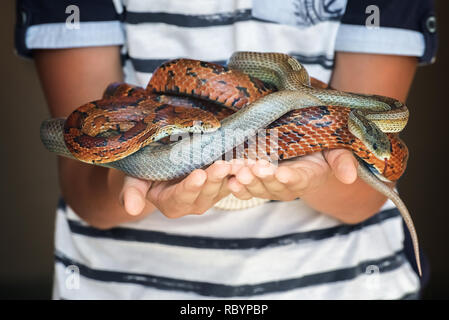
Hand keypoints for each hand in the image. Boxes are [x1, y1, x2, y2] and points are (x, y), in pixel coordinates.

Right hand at [119, 161, 231, 217]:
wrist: (161, 162)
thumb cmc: (144, 172)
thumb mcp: (133, 180)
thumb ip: (131, 194)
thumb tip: (131, 209)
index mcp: (171, 205)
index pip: (181, 197)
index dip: (190, 187)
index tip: (198, 175)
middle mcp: (193, 204)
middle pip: (206, 195)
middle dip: (214, 180)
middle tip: (222, 165)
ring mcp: (210, 195)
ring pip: (223, 188)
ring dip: (230, 176)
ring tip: (236, 161)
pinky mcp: (223, 184)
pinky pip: (233, 180)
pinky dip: (239, 171)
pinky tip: (245, 159)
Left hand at [227, 149, 357, 200]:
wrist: (300, 146)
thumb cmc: (319, 146)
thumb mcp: (334, 149)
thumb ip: (341, 161)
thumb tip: (350, 177)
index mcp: (307, 177)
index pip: (299, 180)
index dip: (291, 177)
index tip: (283, 173)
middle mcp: (287, 186)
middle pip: (275, 187)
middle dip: (264, 179)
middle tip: (254, 169)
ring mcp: (268, 185)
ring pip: (257, 189)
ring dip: (247, 181)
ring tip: (239, 170)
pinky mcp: (253, 182)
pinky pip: (244, 189)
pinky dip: (236, 185)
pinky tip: (229, 178)